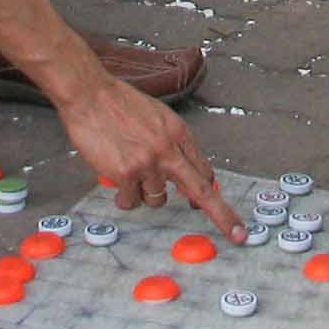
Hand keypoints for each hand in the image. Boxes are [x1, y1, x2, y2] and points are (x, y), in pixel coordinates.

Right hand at [55, 77, 245, 241]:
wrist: (90, 94)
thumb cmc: (119, 104)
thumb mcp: (157, 117)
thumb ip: (172, 144)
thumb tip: (184, 172)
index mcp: (179, 133)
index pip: (205, 169)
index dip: (212, 193)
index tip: (225, 212)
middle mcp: (169, 149)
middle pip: (201, 190)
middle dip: (223, 215)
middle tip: (238, 234)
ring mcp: (148, 163)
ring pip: (157, 199)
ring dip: (144, 192)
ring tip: (127, 171)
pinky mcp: (126, 174)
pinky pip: (132, 201)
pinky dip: (124, 196)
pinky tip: (115, 178)